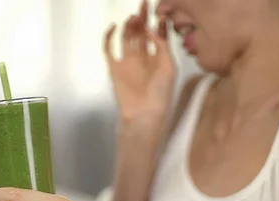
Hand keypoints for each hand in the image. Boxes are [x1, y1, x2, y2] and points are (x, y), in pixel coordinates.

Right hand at [104, 0, 175, 126]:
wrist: (144, 113)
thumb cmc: (160, 93)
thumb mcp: (169, 66)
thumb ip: (162, 45)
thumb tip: (151, 28)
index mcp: (159, 58)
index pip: (158, 35)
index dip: (159, 23)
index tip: (160, 11)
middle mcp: (143, 58)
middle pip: (142, 32)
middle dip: (143, 18)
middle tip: (144, 3)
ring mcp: (128, 62)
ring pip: (128, 37)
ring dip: (130, 26)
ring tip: (134, 17)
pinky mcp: (115, 67)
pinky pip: (109, 49)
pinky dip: (109, 36)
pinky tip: (114, 27)